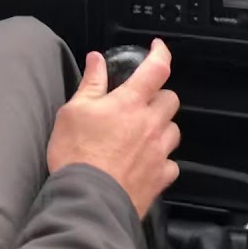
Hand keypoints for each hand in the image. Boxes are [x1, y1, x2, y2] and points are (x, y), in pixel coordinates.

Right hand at [47, 39, 181, 217]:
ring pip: (174, 130)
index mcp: (130, 103)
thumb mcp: (73, 112)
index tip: (158, 47)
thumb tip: (96, 60)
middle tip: (141, 102)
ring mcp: (159, 152)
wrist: (88, 200)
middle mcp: (151, 124)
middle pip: (171, 99)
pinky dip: (162, 160)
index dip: (161, 53)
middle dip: (159, 96)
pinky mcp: (161, 178)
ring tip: (142, 134)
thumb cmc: (77, 155)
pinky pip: (171, 163)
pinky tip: (146, 163)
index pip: (156, 68)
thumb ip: (91, 83)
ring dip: (162, 127)